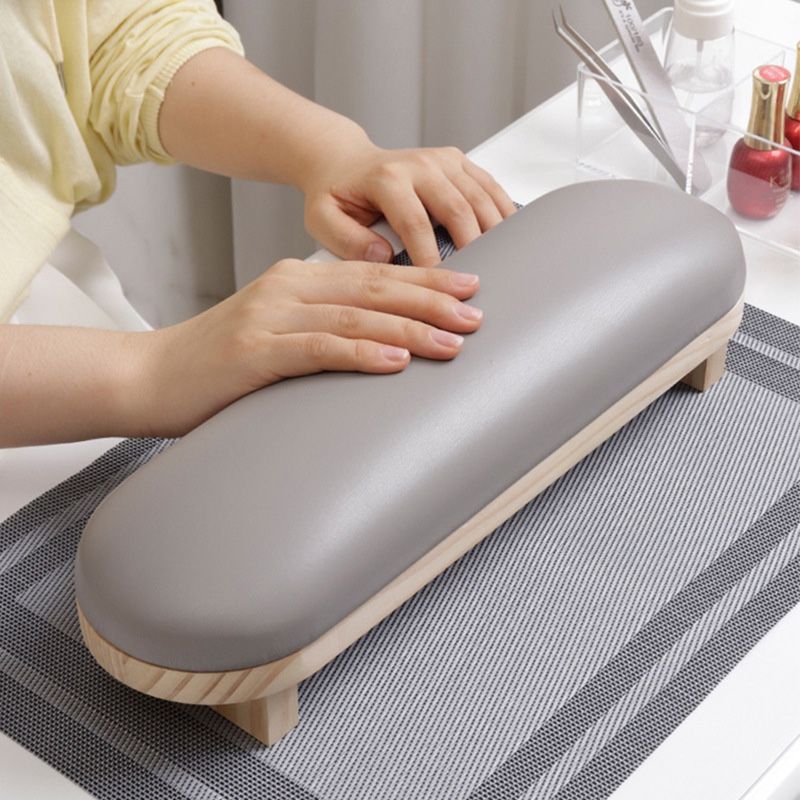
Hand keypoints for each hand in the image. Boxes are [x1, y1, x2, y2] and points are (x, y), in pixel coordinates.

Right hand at [140, 257, 482, 435]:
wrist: (148, 377)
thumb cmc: (217, 364)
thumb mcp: (274, 333)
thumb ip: (319, 329)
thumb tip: (379, 344)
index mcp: (295, 279)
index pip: (373, 274)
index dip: (424, 279)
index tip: (468, 286)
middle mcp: (287, 287)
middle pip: (374, 288)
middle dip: (431, 298)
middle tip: (477, 311)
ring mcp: (269, 317)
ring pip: (355, 316)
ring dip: (409, 328)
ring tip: (453, 340)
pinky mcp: (254, 351)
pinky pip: (319, 349)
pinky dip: (361, 352)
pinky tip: (395, 359)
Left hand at [301, 143, 516, 266]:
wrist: (344, 163)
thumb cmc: (336, 195)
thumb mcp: (323, 219)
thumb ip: (347, 240)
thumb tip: (383, 256)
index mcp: (387, 178)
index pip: (417, 224)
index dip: (431, 260)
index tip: (440, 291)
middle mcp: (420, 164)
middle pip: (459, 210)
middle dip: (474, 251)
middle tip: (480, 285)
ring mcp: (443, 160)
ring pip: (482, 198)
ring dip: (497, 234)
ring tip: (502, 268)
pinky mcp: (459, 162)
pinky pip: (491, 188)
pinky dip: (503, 214)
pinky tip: (510, 241)